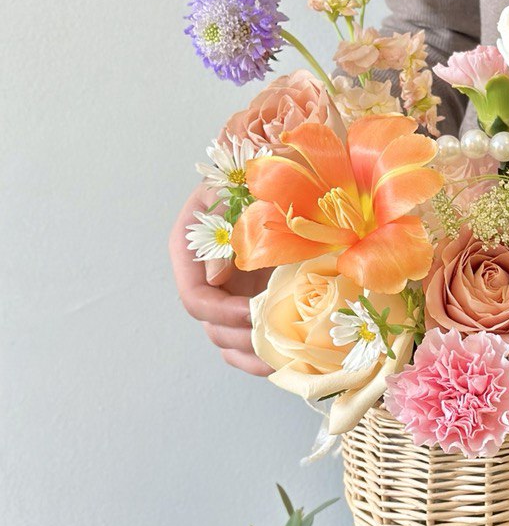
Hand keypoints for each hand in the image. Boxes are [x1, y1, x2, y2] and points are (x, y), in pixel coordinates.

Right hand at [169, 186, 273, 375]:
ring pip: (227, 338)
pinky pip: (248, 337)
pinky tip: (287, 361)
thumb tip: (214, 280)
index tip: (254, 314)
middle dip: (241, 339)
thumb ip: (233, 230)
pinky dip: (262, 353)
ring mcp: (231, 288)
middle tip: (276, 345)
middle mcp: (207, 272)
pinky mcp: (253, 298)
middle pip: (211, 323)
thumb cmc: (275, 171)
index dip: (222, 312)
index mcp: (195, 244)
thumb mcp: (254, 195)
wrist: (296, 165)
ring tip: (282, 361)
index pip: (195, 295)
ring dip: (251, 355)